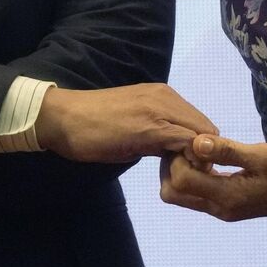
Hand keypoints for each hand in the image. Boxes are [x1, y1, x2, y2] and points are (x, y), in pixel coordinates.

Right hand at [34, 84, 217, 163]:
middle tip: (179, 171)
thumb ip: (156, 132)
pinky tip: (167, 172)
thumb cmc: (88, 125)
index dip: (197, 146)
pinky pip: (188, 144)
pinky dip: (187, 162)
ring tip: (173, 172)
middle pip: (208, 129)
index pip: (200, 123)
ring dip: (195, 159)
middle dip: (201, 154)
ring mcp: (161, 110)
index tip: (180, 164)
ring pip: (203, 137)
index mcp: (161, 95)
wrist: (59, 118)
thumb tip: (174, 150)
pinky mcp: (153, 127)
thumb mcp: (130, 124)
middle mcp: (166, 97)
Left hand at [159, 135, 266, 221]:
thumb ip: (227, 151)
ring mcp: (221, 210)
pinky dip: (190, 177)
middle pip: (171, 193)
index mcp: (228, 197)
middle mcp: (220, 208)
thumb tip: (195, 142)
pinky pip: (192, 194)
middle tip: (188, 148)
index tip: (193, 143)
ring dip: (179, 172)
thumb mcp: (261, 156)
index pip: (180, 180)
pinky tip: (206, 161)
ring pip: (178, 195)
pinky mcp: (223, 206)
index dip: (178, 159)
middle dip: (170, 167)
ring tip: (198, 154)